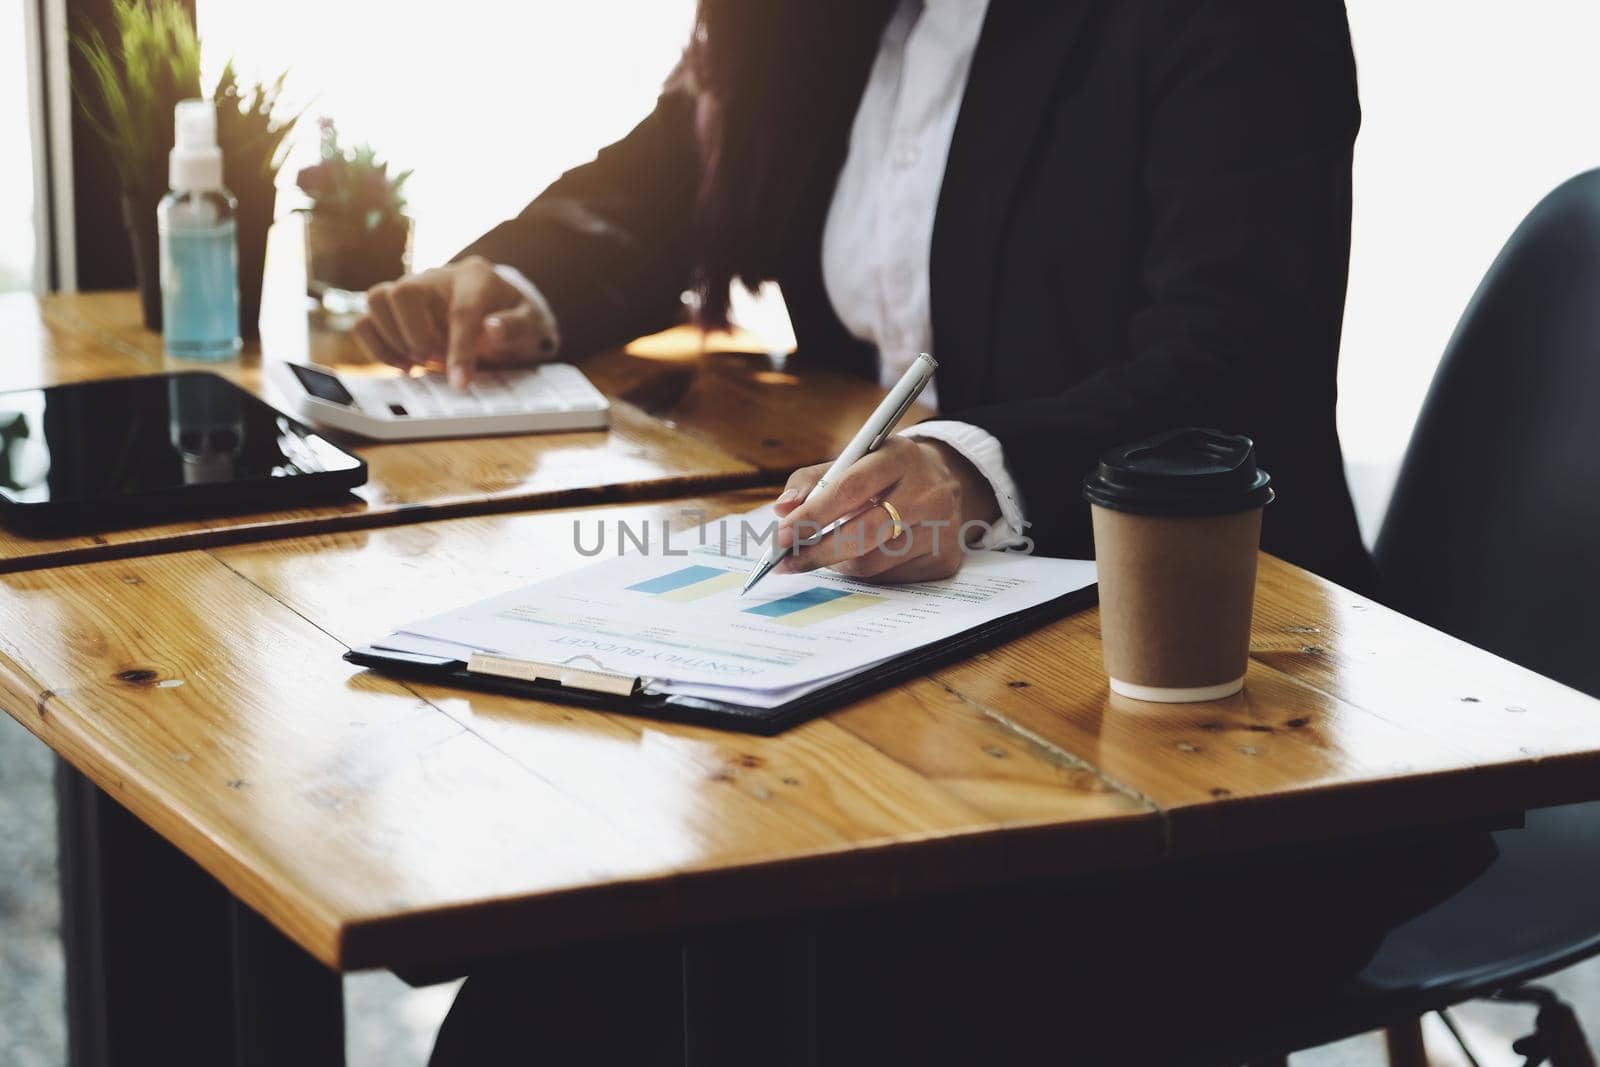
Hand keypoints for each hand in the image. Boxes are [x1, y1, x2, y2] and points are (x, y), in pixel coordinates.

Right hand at [353, 256, 556, 386]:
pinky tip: (406, 366)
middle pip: (404, 292)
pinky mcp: (394, 309)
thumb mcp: (531, 324)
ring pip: (376, 300)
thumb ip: (516, 327)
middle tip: (436, 361)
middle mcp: (436, 277)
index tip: (460, 382)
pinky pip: (366, 321)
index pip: (461, 310)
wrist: (500, 311)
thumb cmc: (514, 318)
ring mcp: (411, 290)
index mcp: (475, 277)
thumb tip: (492, 329)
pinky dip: (377, 347)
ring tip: (421, 364)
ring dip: (393, 340)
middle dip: (417, 336)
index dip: (460, 348)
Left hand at [770, 436, 1001, 583]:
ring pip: (872, 563)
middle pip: (862, 533)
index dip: (812, 515)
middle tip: (787, 562)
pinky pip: (889, 580)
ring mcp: (941, 529)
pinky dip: (866, 573)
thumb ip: (811, 481)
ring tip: (825, 554)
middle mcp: (928, 492)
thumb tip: (783, 510)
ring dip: (838, 564)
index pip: (850, 488)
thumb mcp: (853, 461)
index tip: (782, 535)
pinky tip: (862, 557)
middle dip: (816, 552)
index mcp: (900, 457)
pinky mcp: (944, 560)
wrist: (946, 484)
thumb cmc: (886, 474)